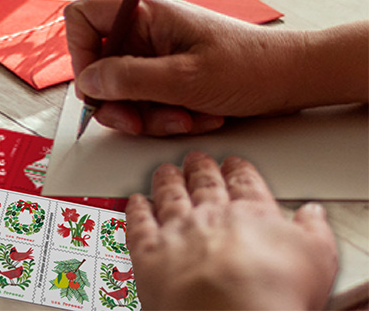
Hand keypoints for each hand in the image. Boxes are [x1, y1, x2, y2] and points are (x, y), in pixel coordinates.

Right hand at [64, 0, 367, 135]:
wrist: (292, 81)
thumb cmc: (249, 69)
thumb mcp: (184, 79)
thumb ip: (129, 79)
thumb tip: (88, 81)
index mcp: (146, 17)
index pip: (84, 19)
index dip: (80, 53)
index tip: (96, 86)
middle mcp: (146, 35)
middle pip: (100, 69)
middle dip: (119, 103)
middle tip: (138, 122)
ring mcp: (156, 59)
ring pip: (123, 95)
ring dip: (149, 117)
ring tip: (185, 118)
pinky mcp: (168, 80)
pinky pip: (147, 105)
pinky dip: (166, 119)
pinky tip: (196, 117)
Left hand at [125, 152, 337, 309]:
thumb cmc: (274, 294)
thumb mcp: (317, 259)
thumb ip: (313, 231)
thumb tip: (313, 214)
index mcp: (251, 214)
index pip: (243, 183)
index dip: (238, 170)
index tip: (234, 163)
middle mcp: (210, 216)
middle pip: (203, 183)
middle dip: (200, 168)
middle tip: (197, 158)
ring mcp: (176, 231)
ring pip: (169, 196)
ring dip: (167, 180)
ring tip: (166, 171)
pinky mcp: (147, 252)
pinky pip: (138, 223)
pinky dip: (135, 209)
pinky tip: (135, 201)